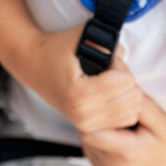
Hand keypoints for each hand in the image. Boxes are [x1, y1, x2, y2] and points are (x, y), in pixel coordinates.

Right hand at [25, 25, 142, 132]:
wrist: (33, 66)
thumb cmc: (56, 49)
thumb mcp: (79, 37)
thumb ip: (104, 40)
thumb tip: (123, 52)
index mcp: (79, 94)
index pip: (126, 81)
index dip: (120, 65)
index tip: (107, 60)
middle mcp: (83, 114)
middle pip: (132, 97)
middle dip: (126, 79)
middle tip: (109, 71)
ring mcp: (85, 124)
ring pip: (132, 111)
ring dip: (126, 93)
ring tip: (110, 82)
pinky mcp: (89, 128)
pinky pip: (125, 119)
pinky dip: (124, 106)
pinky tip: (112, 94)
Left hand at [81, 93, 165, 165]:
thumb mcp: (160, 119)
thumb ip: (138, 104)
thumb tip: (116, 86)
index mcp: (126, 153)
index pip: (90, 127)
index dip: (97, 111)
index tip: (109, 101)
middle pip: (87, 133)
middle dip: (97, 118)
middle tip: (115, 109)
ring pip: (86, 140)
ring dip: (98, 128)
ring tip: (120, 124)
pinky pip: (91, 149)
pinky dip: (100, 139)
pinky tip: (118, 134)